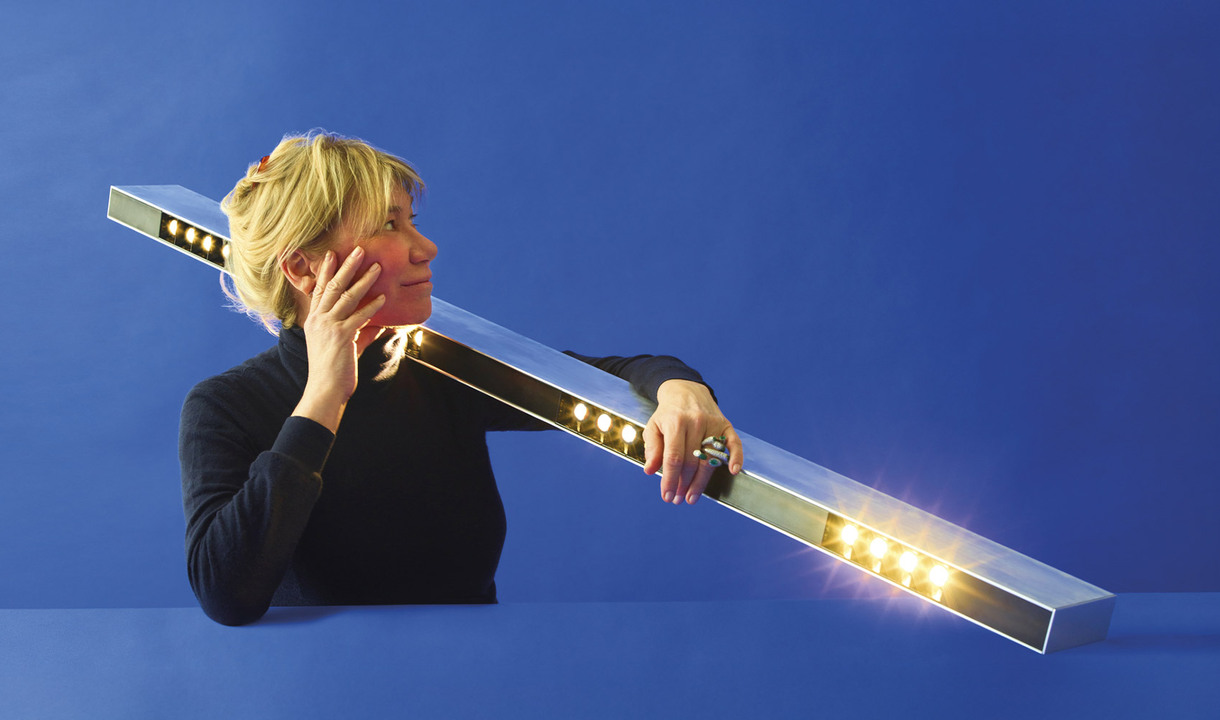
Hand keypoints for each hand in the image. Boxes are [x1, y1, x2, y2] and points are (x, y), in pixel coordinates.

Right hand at [292, 247, 385, 432]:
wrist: (324, 390)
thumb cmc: (332, 371)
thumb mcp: (344, 347)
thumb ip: (360, 333)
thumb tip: (380, 324)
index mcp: (314, 321)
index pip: (319, 290)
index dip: (327, 271)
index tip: (333, 254)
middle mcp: (318, 320)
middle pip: (333, 286)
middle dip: (346, 266)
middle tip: (358, 249)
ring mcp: (328, 327)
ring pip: (346, 297)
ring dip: (363, 280)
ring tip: (377, 267)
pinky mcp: (341, 336)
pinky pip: (358, 317)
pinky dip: (372, 307)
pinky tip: (383, 298)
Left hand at [643, 379, 742, 504]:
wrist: (686, 390)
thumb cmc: (668, 413)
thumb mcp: (653, 427)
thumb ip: (652, 449)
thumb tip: (649, 470)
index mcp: (676, 422)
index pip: (674, 458)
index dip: (670, 479)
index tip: (667, 495)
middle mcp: (696, 422)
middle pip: (692, 462)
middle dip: (684, 485)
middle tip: (678, 499)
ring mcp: (713, 424)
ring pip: (710, 459)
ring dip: (701, 482)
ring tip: (692, 496)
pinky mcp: (726, 425)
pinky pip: (734, 444)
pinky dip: (736, 458)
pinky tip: (733, 472)